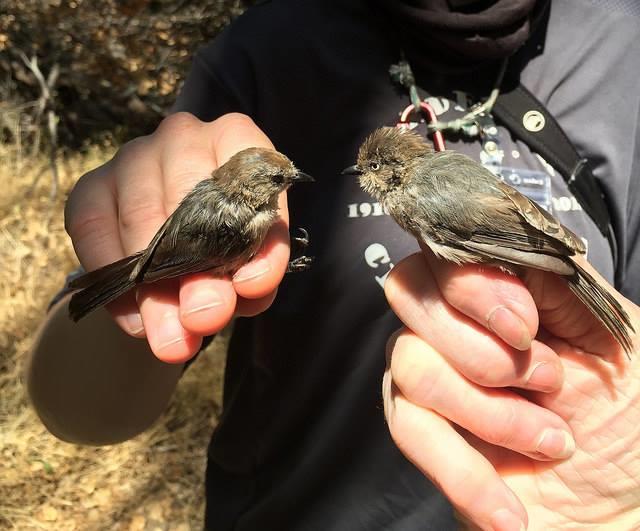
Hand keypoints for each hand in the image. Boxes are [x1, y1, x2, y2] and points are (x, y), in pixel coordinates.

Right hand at [65, 113, 289, 362]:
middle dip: (198, 270)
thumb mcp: (252, 263)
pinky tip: (136, 320)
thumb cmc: (225, 249)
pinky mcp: (92, 185)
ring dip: (155, 289)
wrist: (171, 261)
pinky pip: (92, 228)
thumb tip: (238, 295)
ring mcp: (133, 156)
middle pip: (190, 197)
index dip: (255, 234)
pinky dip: (113, 278)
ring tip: (172, 337)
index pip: (251, 174)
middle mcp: (184, 137)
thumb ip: (254, 275)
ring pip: (141, 217)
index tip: (252, 290)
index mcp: (237, 142)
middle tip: (204, 320)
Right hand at [383, 249, 639, 529]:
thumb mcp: (614, 334)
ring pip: (410, 364)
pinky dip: (464, 473)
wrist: (626, 507)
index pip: (445, 250)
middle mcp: (458, 325)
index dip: (473, 284)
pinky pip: (408, 431)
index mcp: (506, 292)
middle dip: (482, 349)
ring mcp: (435, 377)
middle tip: (550, 383)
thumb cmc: (631, 421)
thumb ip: (556, 278)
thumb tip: (497, 247)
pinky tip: (509, 507)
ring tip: (549, 442)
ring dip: (488, 413)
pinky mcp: (423, 433)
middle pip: (409, 294)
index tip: (525, 329)